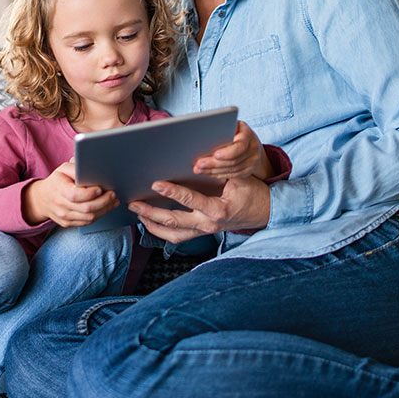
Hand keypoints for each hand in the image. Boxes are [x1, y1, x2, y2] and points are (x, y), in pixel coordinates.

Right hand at [23, 160, 118, 227]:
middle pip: (86, 208)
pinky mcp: (68, 224)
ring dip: (105, 210)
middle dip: (103, 202)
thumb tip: (93, 170)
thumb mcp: (63, 169)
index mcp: (59, 189)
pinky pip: (87, 222)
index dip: (90, 193)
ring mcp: (64, 217)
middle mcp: (60, 205)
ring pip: (89, 218)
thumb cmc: (57, 181)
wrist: (42, 199)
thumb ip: (76, 169)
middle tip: (113, 194)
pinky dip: (99, 215)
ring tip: (113, 201)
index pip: (75, 195)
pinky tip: (106, 208)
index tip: (100, 188)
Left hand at [130, 174, 271, 242]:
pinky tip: (148, 222)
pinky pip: (177, 237)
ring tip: (137, 212)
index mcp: (218, 210)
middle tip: (134, 202)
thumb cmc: (252, 193)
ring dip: (152, 224)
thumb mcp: (240, 177)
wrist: (264, 212)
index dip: (172, 192)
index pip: (191, 201)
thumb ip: (220, 169)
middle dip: (151, 212)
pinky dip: (160, 231)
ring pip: (172, 234)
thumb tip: (198, 159)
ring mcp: (204, 231)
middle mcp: (208, 225)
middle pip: (173, 222)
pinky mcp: (201, 233)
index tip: (156, 184)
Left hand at [193, 122, 271, 180]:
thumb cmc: (237, 131)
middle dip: (214, 163)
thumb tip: (205, 132)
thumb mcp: (234, 126)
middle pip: (233, 161)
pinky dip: (218, 174)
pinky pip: (232, 175)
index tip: (215, 155)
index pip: (240, 146)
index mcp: (248, 135)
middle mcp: (253, 149)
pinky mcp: (248, 171)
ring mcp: (252, 162)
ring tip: (198, 169)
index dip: (228, 152)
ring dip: (213, 170)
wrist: (253, 143)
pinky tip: (207, 172)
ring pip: (231, 170)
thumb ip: (224, 129)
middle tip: (199, 164)